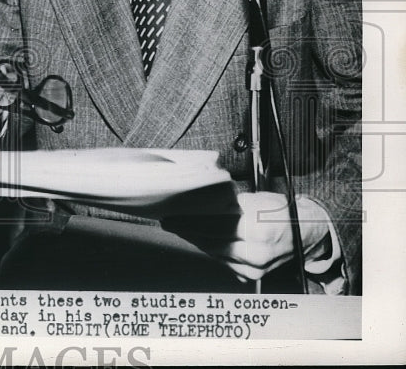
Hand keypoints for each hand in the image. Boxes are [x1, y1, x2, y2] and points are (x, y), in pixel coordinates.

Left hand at [168, 192, 330, 281]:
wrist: (306, 234)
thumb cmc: (282, 212)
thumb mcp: (256, 199)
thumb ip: (228, 203)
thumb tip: (200, 199)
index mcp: (256, 227)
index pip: (212, 223)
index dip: (189, 219)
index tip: (171, 213)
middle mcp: (255, 251)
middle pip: (210, 239)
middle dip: (186, 229)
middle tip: (168, 220)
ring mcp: (253, 266)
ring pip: (213, 251)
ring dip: (194, 239)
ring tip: (178, 227)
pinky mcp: (251, 274)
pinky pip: (222, 260)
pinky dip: (209, 248)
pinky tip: (198, 239)